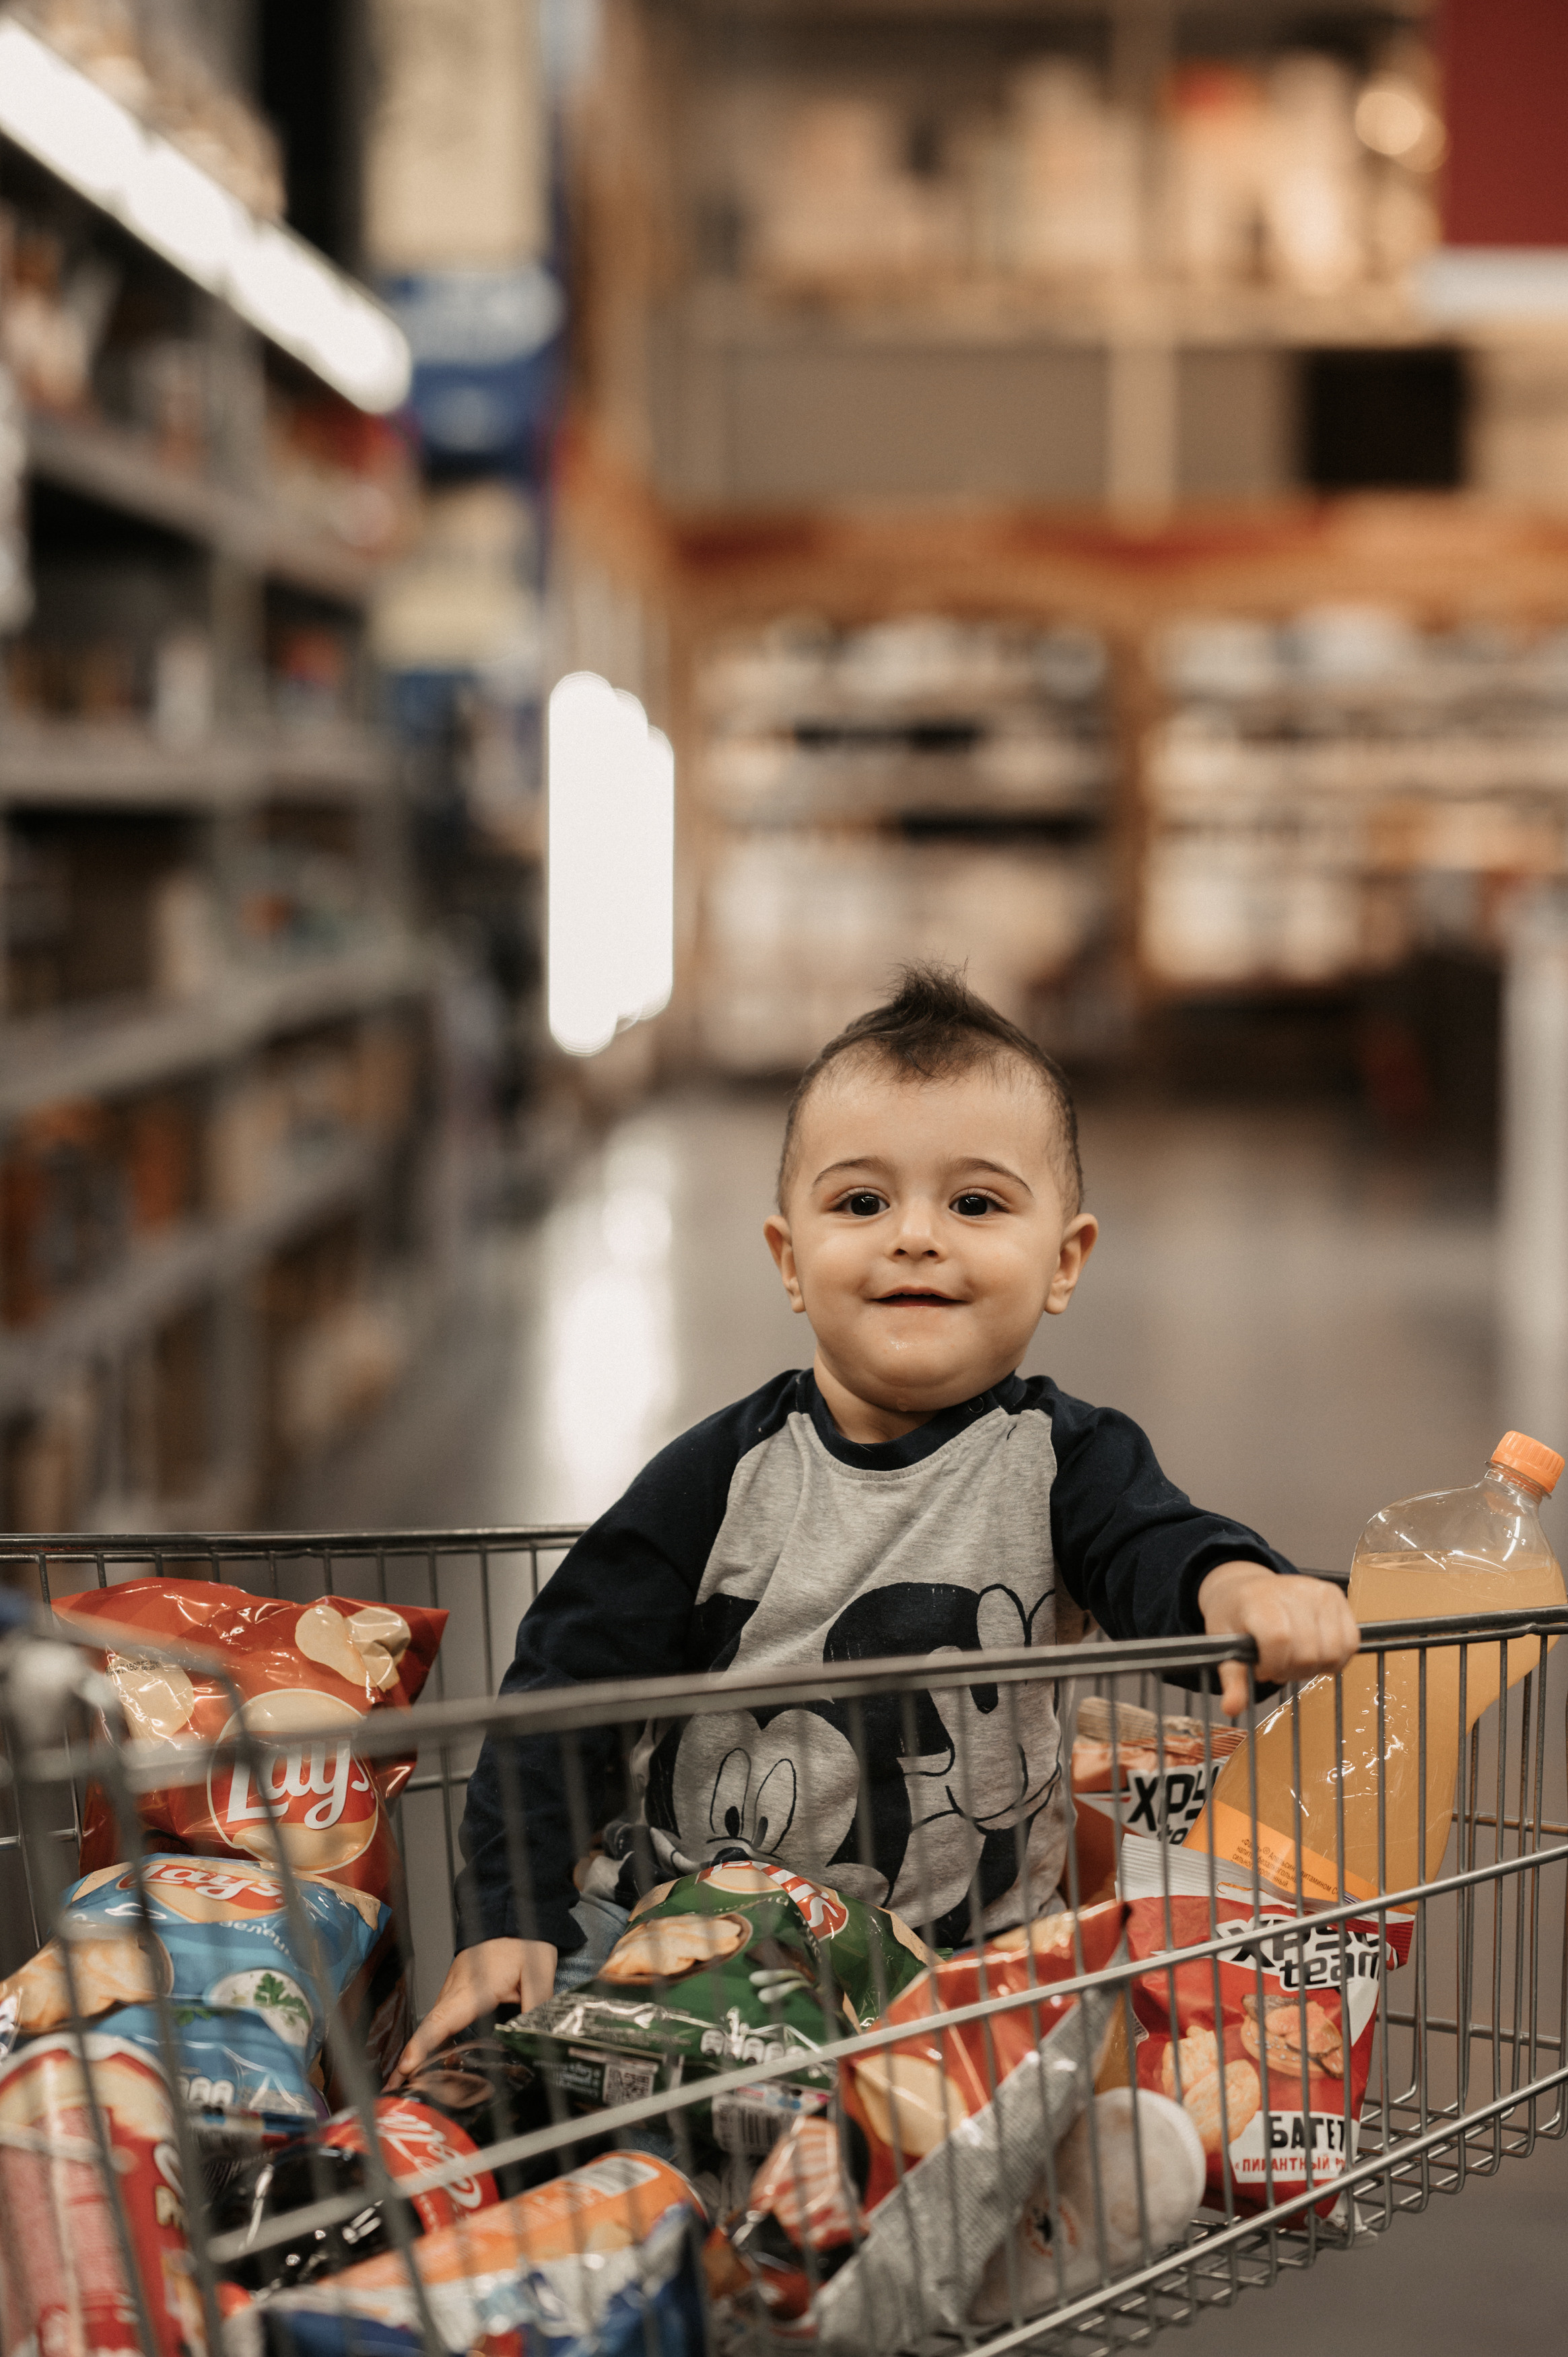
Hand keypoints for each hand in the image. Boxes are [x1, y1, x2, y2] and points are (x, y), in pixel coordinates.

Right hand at [387, 1937, 556, 2084]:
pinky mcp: (456, 1989)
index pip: (443, 2019)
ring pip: (433, 2022)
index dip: (423, 2044)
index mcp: (475, 1986)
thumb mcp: (538, 1971)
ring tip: (408, 2082)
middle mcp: (456, 1988)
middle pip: (429, 2027)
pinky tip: (430, 2058)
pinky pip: (441, 2016)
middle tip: (395, 2088)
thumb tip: (535, 2038)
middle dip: (410, 2057)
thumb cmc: (523, 1941)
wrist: (511, 1915)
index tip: (406, 2066)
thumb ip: (536, 2005)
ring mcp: (453, 1987)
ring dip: (419, 2049)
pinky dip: (431, 2037)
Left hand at [1196, 1560, 1359, 1720]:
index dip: (1273, 1665)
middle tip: (1277, 1666)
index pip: (1279, 1640)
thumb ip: (1232, 1677)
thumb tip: (1231, 1709)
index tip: (1261, 1668)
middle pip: (1308, 1652)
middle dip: (1291, 1671)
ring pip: (1332, 1651)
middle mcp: (1294, 1591)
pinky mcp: (1337, 1597)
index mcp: (1260, 1600)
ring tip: (1294, 1659)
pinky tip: (1314, 1655)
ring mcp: (1320, 1592)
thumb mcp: (1223, 1643)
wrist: (1247, 1587)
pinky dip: (1335, 1658)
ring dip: (1314, 1667)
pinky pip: (1351, 1642)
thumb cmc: (1236, 1616)